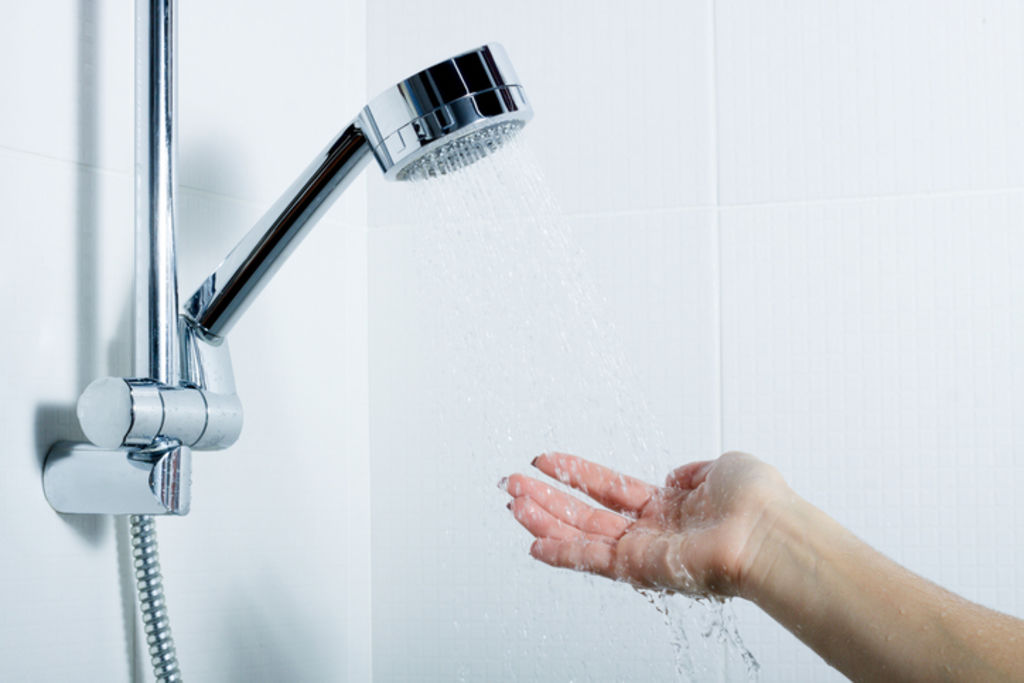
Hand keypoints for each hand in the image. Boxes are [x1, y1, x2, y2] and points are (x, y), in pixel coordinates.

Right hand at [502, 451, 790, 596]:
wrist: (770, 531)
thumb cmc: (760, 502)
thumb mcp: (725, 466)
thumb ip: (695, 469)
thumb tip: (677, 475)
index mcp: (669, 509)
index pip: (611, 490)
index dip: (578, 474)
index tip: (547, 462)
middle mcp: (653, 534)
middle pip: (587, 516)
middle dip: (547, 500)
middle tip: (513, 484)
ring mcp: (644, 553)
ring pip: (581, 537)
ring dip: (544, 520)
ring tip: (513, 502)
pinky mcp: (641, 569)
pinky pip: (593, 561)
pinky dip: (562, 553)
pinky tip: (533, 542)